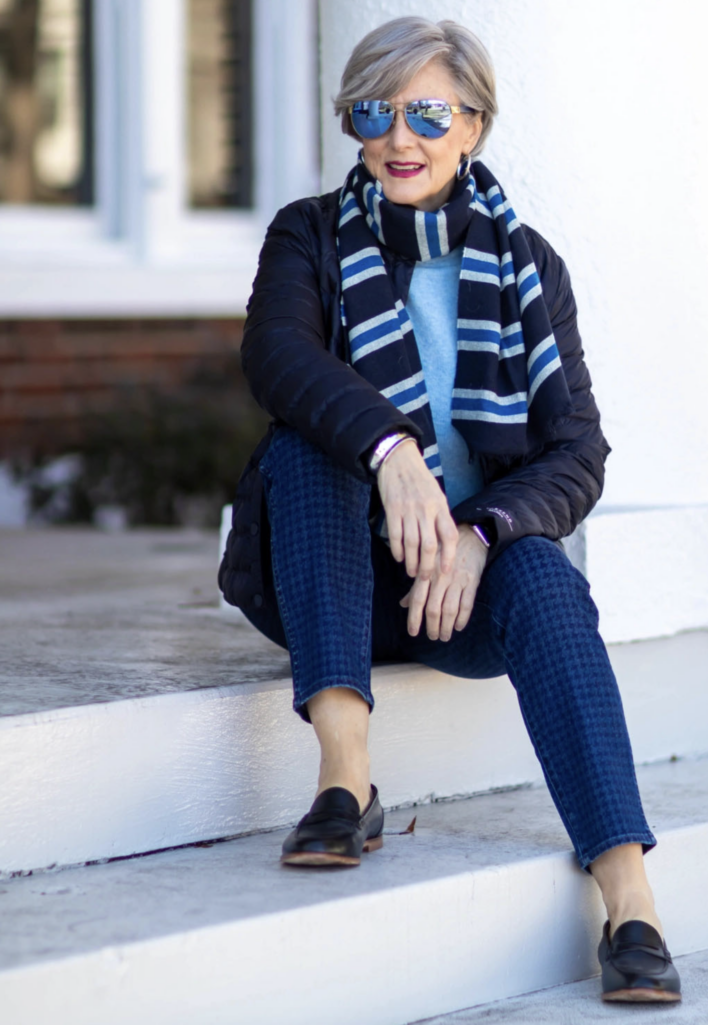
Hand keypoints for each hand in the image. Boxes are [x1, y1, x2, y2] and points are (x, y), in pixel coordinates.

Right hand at [376, 439, 457, 579]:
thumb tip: (445, 544)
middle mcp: (426, 510)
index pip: (449, 536)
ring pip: (411, 544)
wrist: (399, 460)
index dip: (449, 556)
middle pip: (429, 546)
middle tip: (425, 579)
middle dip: (428, 567)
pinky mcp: (392, 509)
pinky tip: (399, 558)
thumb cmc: (420, 481)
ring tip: (412, 572)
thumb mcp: (437, 496)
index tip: (446, 572)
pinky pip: (395, 535)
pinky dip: (397, 550)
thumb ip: (440, 518)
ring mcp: (408, 510)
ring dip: (412, 562)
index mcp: (440, 506)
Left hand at [400, 524, 487, 640]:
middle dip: (432, 626)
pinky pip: (467, 604)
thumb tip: (403, 604)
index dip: (414, 618)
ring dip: (446, 626)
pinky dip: (462, 618)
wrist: (470, 537)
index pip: (417, 599)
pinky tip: (459, 627)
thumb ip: (416, 586)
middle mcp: (440, 577)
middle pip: (433, 608)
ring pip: (449, 609)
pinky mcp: (472, 581)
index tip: (413, 632)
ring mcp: (457, 580)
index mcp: (427, 573)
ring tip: (444, 636)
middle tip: (432, 637)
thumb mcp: (427, 565)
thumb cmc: (444, 553)